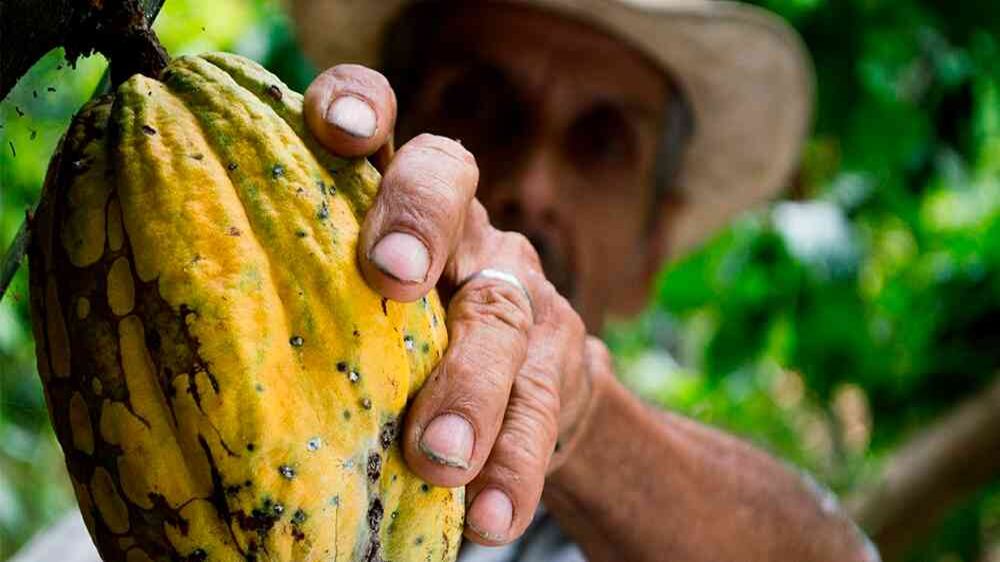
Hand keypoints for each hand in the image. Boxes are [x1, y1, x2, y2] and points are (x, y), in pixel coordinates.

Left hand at [304, 65, 605, 544]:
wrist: (530, 390)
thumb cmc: (401, 346)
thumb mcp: (352, 309)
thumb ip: (303, 303)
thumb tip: (180, 362)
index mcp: (395, 199)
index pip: (383, 121)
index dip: (361, 105)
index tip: (335, 128)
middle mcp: (462, 226)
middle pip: (450, 185)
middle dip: (418, 221)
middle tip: (390, 278)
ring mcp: (516, 288)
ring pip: (500, 314)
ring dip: (469, 386)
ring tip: (436, 458)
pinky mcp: (560, 360)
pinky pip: (543, 407)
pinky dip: (513, 464)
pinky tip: (487, 515)